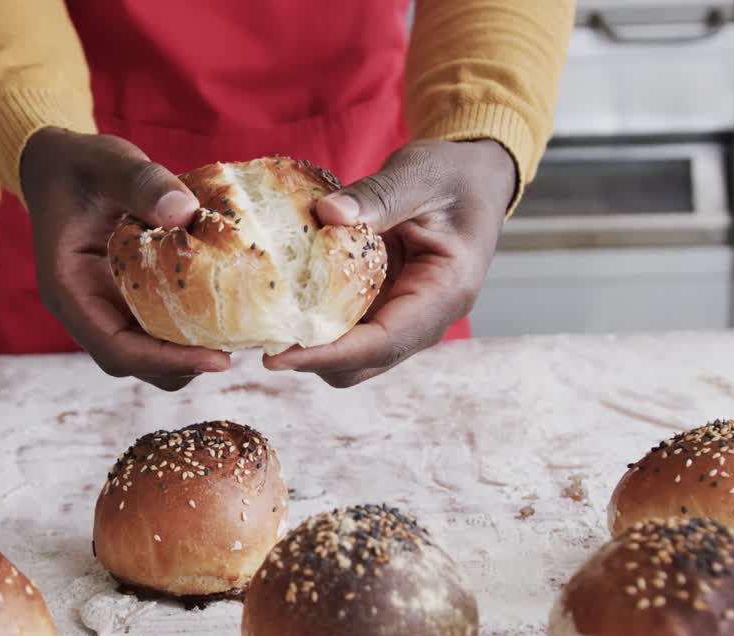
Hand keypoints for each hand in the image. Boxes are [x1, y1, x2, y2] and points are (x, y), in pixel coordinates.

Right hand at [19, 127, 230, 390]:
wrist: (59, 166)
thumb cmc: (79, 164)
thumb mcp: (108, 162)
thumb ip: (142, 183)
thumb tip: (187, 213)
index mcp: (69, 288)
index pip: (116, 348)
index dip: (166, 361)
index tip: (216, 359)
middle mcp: (84, 309)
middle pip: (134, 362)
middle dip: (183, 365)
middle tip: (236, 350)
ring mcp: (104, 307)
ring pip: (146, 353)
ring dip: (187, 354)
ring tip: (234, 337)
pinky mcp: (124, 298)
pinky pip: (155, 328)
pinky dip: (186, 330)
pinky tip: (222, 313)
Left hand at [263, 138, 515, 386]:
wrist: (474, 178)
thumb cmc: (454, 175)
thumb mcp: (419, 174)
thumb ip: (377, 195)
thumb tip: (325, 214)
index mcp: (445, 292)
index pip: (384, 341)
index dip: (328, 355)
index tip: (277, 358)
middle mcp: (426, 317)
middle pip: (364, 362)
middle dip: (312, 360)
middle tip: (259, 340)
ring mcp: (404, 314)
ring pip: (352, 354)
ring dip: (310, 344)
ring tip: (264, 325)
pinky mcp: (384, 304)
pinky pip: (347, 326)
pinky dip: (315, 321)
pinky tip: (282, 301)